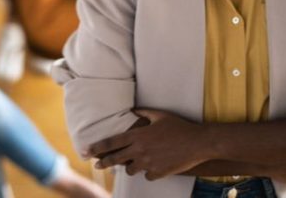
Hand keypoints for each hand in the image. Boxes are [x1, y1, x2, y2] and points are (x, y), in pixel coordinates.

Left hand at [89, 108, 209, 180]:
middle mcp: (140, 151)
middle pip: (115, 159)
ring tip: (133, 162)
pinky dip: (148, 171)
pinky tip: (153, 165)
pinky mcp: (158, 173)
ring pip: (130, 169)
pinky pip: (147, 175)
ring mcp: (149, 163)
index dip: (97, 147)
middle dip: (103, 162)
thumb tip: (134, 110)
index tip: (87, 150)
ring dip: (130, 166)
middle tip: (96, 164)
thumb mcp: (159, 115)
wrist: (198, 143)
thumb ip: (143, 113)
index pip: (111, 143)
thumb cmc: (179, 126)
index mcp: (138, 136)